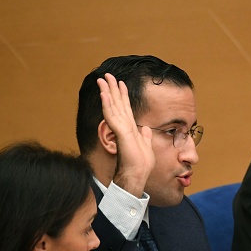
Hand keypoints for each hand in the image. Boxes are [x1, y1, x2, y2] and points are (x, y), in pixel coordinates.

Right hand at [97, 73, 154, 196]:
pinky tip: (104, 94)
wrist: (137, 175)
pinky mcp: (120, 133)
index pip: (126, 108)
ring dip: (108, 92)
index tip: (121, 83)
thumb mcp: (146, 145)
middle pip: (117, 103)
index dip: (123, 95)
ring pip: (113, 106)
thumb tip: (147, 129)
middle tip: (107, 75)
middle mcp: (124, 126)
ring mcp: (120, 129)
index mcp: (130, 128)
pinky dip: (108, 104)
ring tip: (103, 79)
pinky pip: (113, 116)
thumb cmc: (140, 164)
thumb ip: (145, 136)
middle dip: (112, 89)